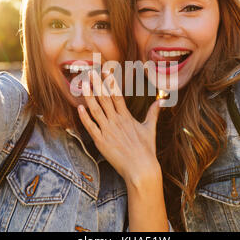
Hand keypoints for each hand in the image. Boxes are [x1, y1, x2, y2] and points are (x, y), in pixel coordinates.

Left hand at [77, 70, 161, 185]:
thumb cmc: (146, 150)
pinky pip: (91, 127)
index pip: (117, 95)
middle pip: (105, 99)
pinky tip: (79, 108)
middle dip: (97, 84)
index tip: (105, 71)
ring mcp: (108, 131)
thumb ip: (153, 114)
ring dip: (89, 97)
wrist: (141, 169)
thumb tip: (161, 102)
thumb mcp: (149, 129)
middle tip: (90, 72)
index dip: (110, 82)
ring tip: (83, 85)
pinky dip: (84, 117)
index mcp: (126, 117)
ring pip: (96, 110)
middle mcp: (116, 121)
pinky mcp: (101, 142)